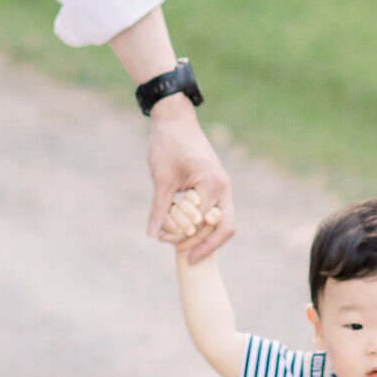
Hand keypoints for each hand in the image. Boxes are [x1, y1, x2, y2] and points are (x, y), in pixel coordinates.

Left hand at [146, 99, 232, 262]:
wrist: (175, 120)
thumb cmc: (168, 144)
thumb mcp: (161, 179)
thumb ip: (160, 209)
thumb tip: (153, 235)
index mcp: (213, 184)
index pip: (203, 224)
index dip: (185, 237)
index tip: (166, 242)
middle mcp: (223, 186)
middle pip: (223, 228)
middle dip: (202, 245)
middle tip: (182, 256)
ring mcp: (222, 186)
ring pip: (221, 222)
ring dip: (202, 235)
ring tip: (180, 245)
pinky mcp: (215, 185)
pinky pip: (214, 212)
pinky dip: (202, 224)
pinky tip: (185, 232)